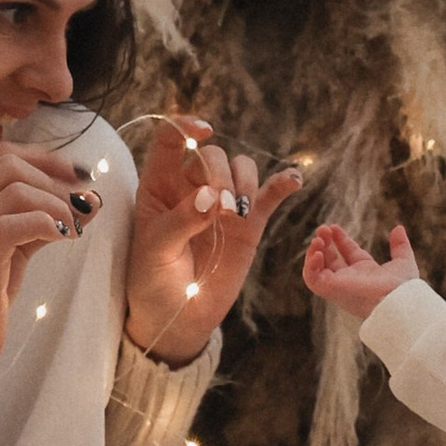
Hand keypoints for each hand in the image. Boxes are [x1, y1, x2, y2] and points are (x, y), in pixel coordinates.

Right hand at [0, 139, 97, 377]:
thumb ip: (40, 217)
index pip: (0, 156)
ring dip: (57, 204)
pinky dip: (49, 222)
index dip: (45, 159)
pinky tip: (64, 236)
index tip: (75, 174)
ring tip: (75, 225)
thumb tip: (89, 198)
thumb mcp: (7, 246)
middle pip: (9, 165)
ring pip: (17, 190)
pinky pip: (17, 223)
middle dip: (54, 180)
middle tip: (81, 203)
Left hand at [122, 119, 301, 366]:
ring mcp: (224, 205)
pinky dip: (283, 184)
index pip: (170, 140)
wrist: (176, 318)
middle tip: (219, 208)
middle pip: (212, 155)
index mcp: (159, 186)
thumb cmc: (153, 282)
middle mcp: (192, 188)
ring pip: (242, 168)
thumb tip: (211, 197)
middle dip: (219, 174)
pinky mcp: (249, 225)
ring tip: (236, 215)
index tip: (205, 132)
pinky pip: (270, 196)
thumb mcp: (154, 251)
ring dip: (244, 184)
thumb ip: (181, 221)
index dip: (186, 126)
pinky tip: (292, 181)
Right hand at [303, 219, 421, 321]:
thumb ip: (400, 245)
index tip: (334, 227)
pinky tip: (318, 252)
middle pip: (330, 259)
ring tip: (318, 238)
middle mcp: (350, 279)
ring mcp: (339, 285)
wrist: (397, 302)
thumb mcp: (403, 260)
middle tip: (322, 228)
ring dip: (314, 252)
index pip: (347, 253)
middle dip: (324, 242)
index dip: (340, 239)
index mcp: (365, 272)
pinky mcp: (330, 290)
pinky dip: (310, 265)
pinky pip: (312, 279)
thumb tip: (398, 228)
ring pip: (318, 269)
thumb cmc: (402, 286)